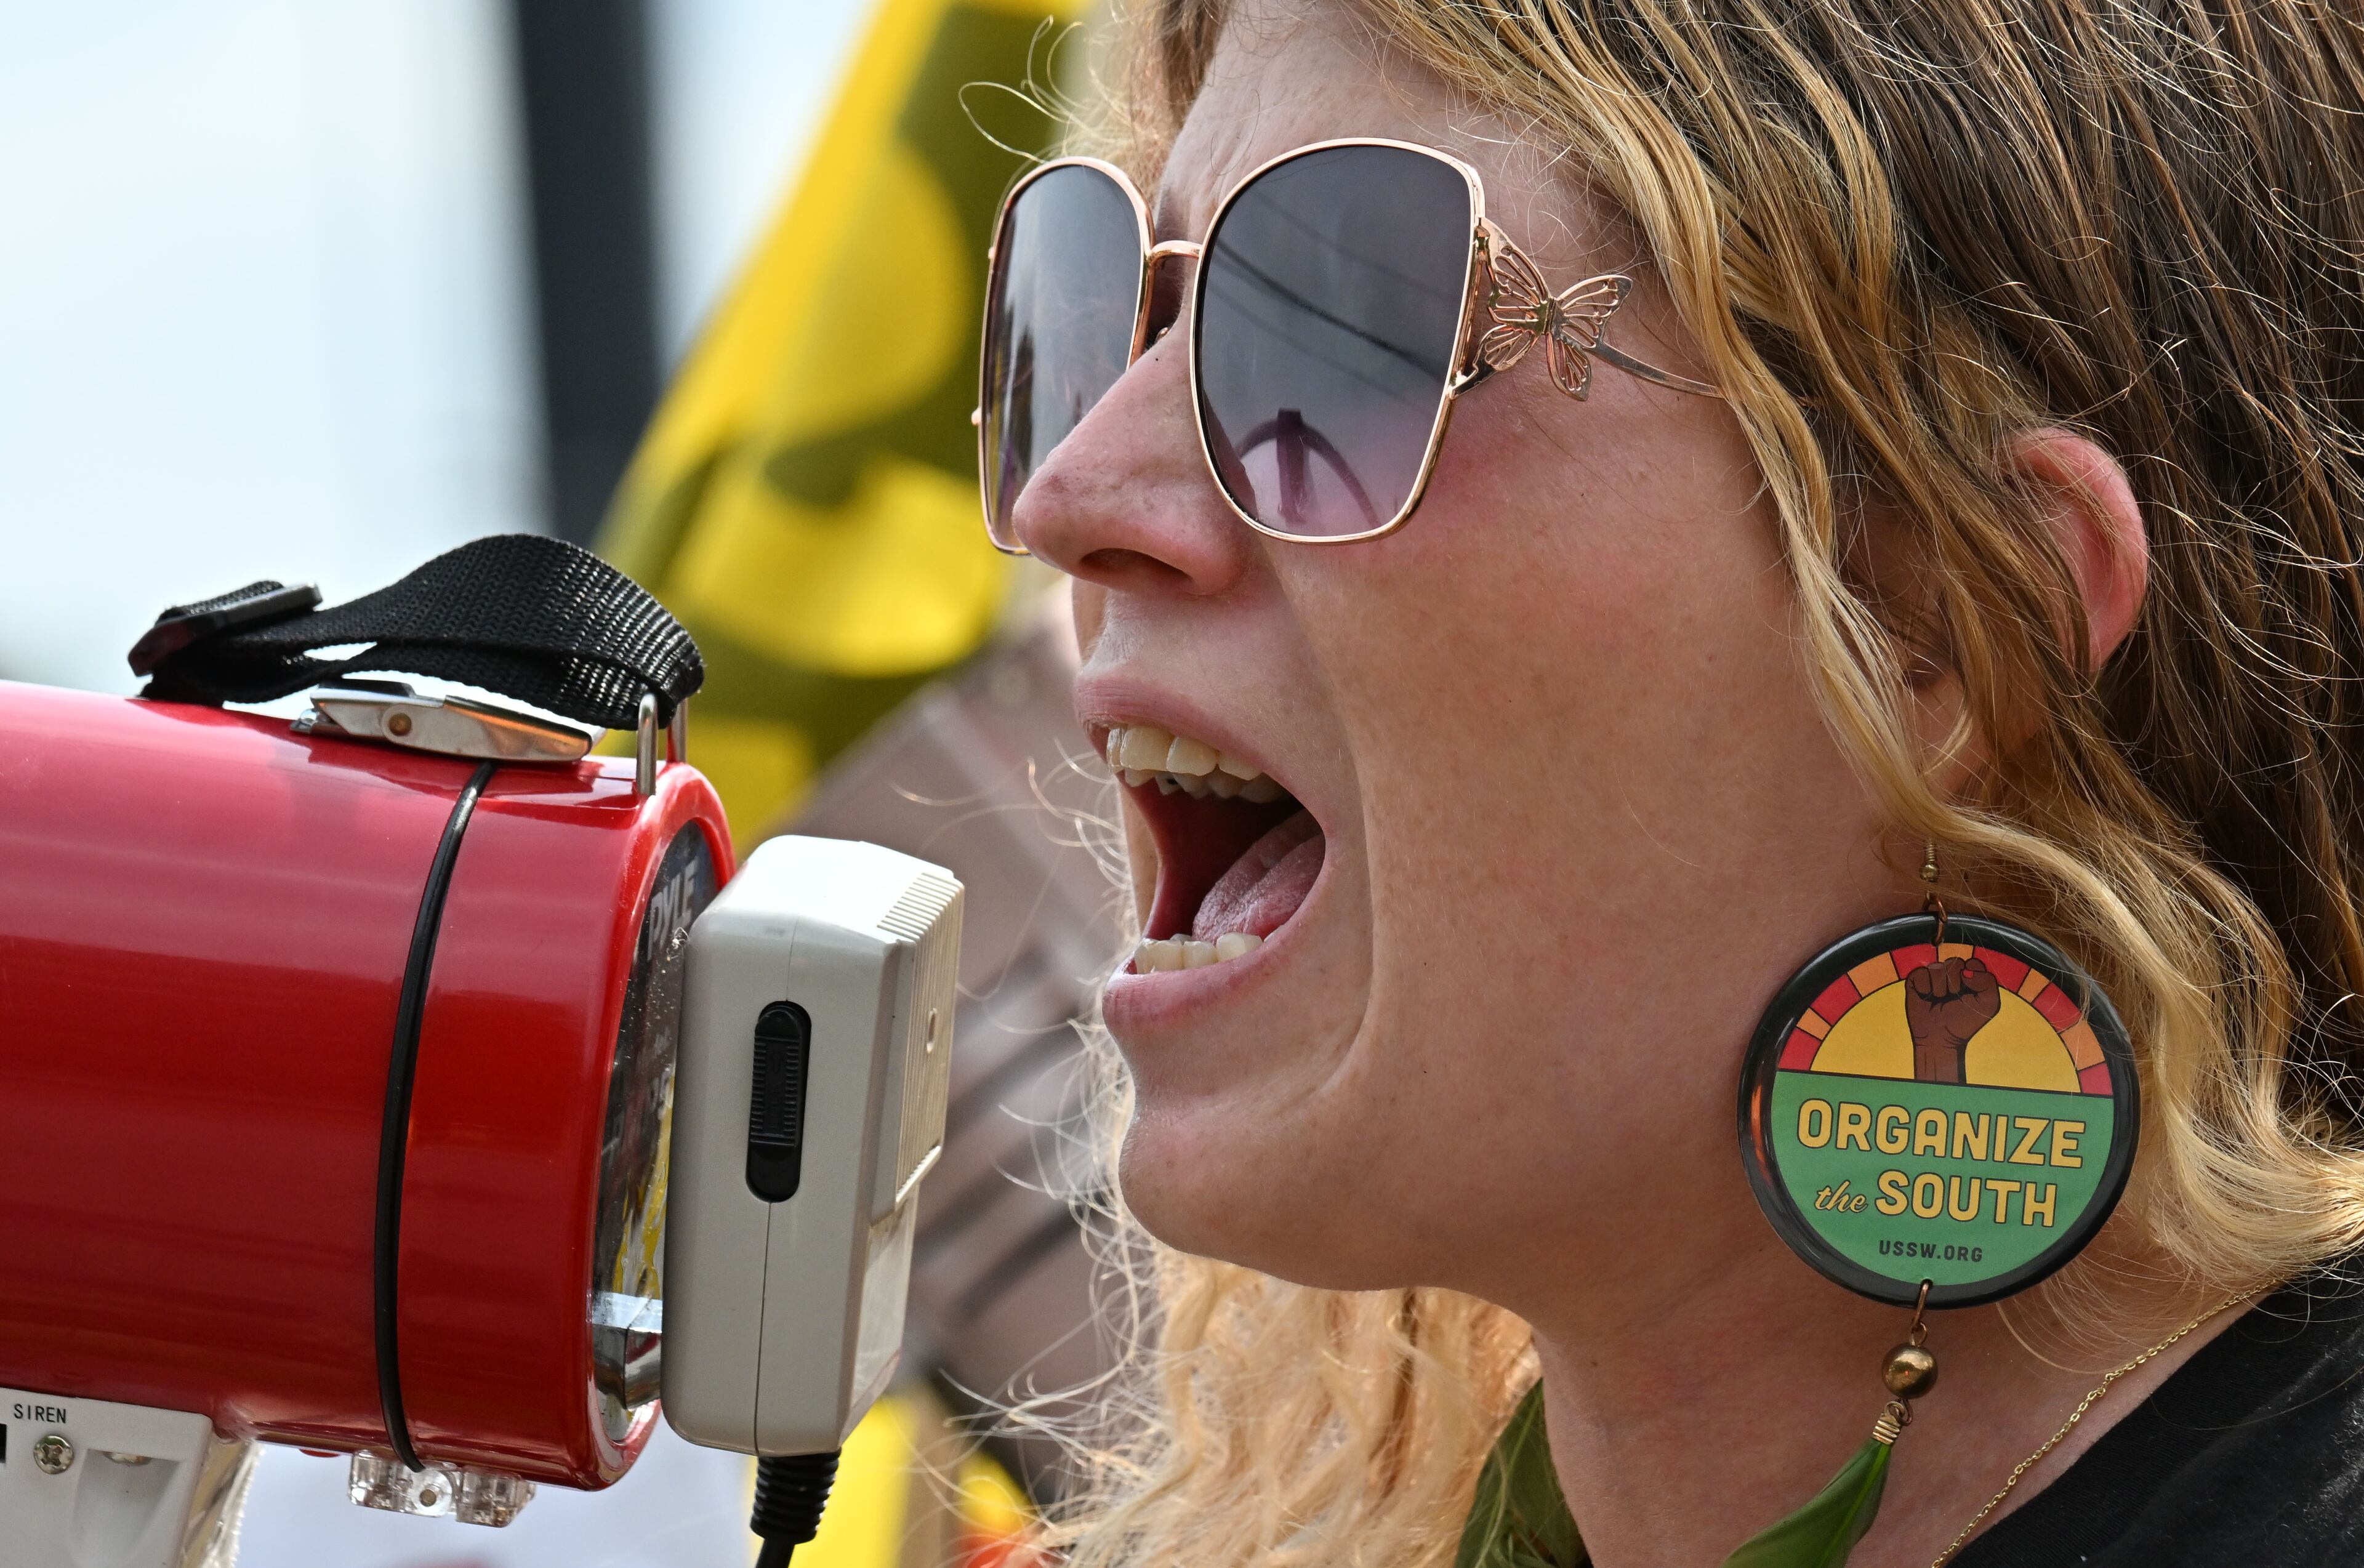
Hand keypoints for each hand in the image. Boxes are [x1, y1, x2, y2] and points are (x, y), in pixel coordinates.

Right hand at [1904, 956, 1999, 1083]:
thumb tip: (1965, 970)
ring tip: (1939, 1001)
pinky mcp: (1916, 980)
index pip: (1973, 962)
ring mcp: (1933, 976)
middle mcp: (1952, 973)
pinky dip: (1924, 987)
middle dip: (1955, 983)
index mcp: (1970, 977)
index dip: (1972, 977)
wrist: (1939, 1038)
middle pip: (1955, 962)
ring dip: (1939, 988)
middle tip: (1954, 999)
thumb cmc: (1964, 1022)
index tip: (1971, 994)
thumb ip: (1987, 981)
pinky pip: (1920, 972)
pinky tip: (1926, 998)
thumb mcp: (1988, 1004)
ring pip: (1937, 967)